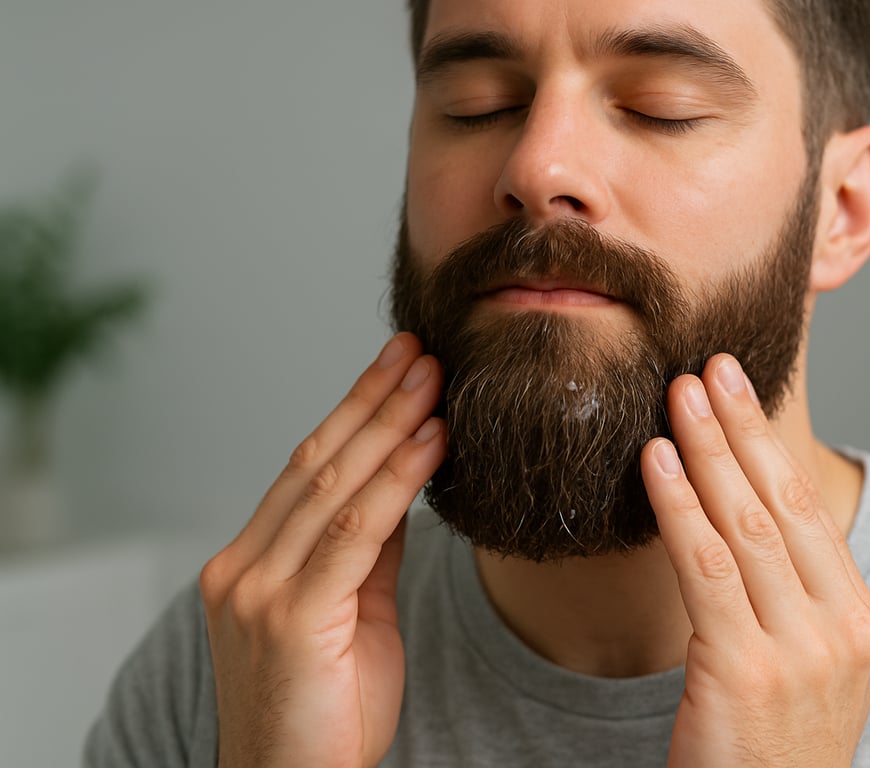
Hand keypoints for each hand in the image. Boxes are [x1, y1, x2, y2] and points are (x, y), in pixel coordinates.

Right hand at [198, 333, 445, 767]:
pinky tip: (431, 441)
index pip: (306, 469)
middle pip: (317, 463)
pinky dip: (398, 479)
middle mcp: (242, 567)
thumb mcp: (351, 615)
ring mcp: (258, 591)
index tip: (397, 367)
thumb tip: (399, 487)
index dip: (354, 413)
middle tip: (418, 351)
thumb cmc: (325, 713)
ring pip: (334, 486)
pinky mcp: (288, 617)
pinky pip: (355, 532)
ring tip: (433, 379)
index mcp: (250, 563)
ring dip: (390, 424)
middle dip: (373, 401)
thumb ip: (365, 552)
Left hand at [641, 354, 869, 766]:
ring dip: (708, 450)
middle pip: (785, 504)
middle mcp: (843, 630)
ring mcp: (801, 652)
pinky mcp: (746, 672)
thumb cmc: (771, 750)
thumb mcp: (805, 667)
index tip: (740, 390)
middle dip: (743, 427)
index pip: (811, 511)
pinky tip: (656, 462)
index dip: (770, 444)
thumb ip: (791, 600)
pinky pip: (706, 568)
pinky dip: (679, 506)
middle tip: (709, 368)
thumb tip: (744, 516)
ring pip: (747, 525)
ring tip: (678, 396)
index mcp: (862, 621)